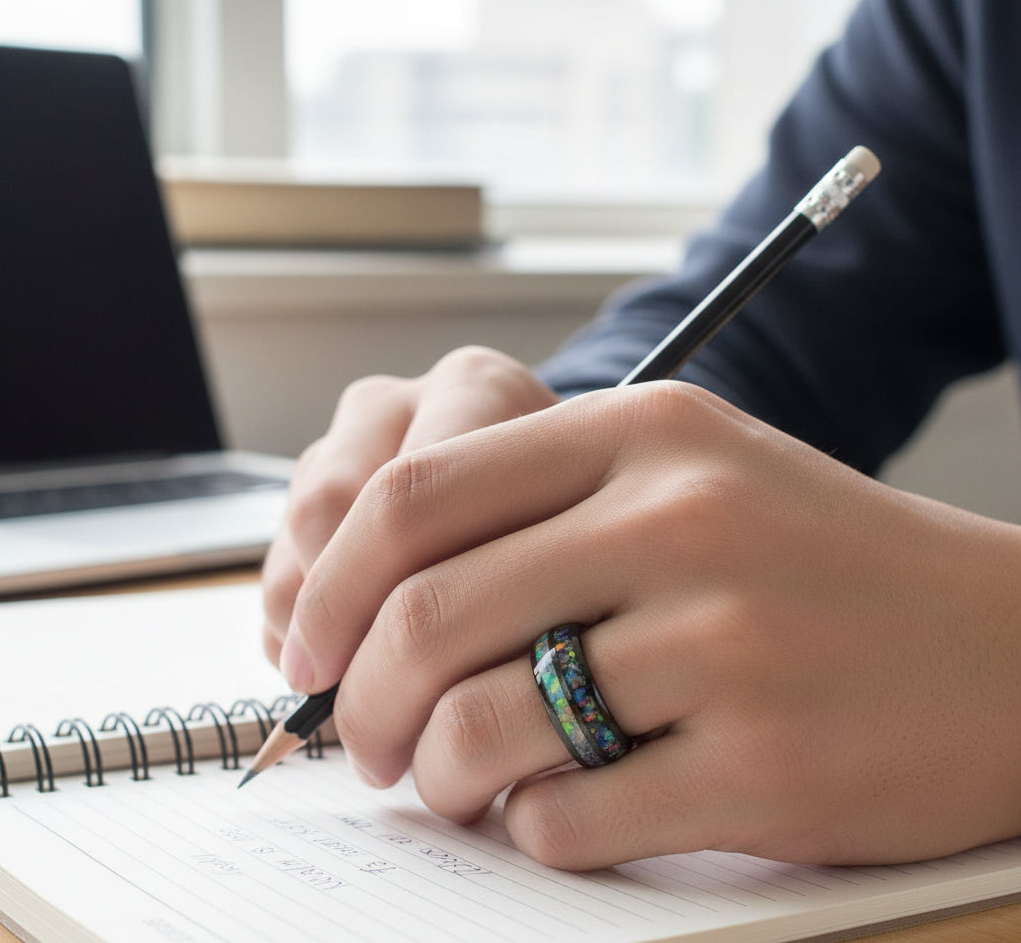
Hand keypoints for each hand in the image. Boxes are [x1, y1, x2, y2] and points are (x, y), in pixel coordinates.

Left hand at [280, 380, 1020, 869]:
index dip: (335, 581)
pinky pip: (569, 817)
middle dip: (359, 697)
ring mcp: (726, 643)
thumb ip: (542, 518)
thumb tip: (382, 604)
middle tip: (359, 738)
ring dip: (436, 771)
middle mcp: (680, 520)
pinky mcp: (764, 765)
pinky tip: (556, 812)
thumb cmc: (820, 564)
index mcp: (644, 434)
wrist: (1005, 646)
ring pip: (485, 725)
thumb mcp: (689, 479)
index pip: (418, 492)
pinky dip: (528, 827)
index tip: (309, 645)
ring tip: (450, 780)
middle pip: (429, 613)